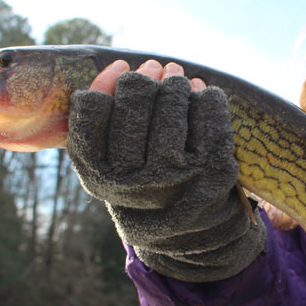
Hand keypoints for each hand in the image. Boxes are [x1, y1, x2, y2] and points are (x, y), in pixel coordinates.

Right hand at [67, 58, 264, 281]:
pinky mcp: (214, 170)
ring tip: (176, 78)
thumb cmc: (144, 189)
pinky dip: (206, 96)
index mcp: (100, 179)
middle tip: (154, 67)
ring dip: (175, 83)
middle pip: (133, 101)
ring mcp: (177, 177)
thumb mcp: (110, 170)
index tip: (121, 69)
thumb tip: (120, 68)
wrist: (192, 237)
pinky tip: (200, 93)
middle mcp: (135, 182)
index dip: (107, 82)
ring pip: (172, 102)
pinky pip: (209, 112)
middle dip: (144, 78)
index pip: (92, 109)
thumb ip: (101, 127)